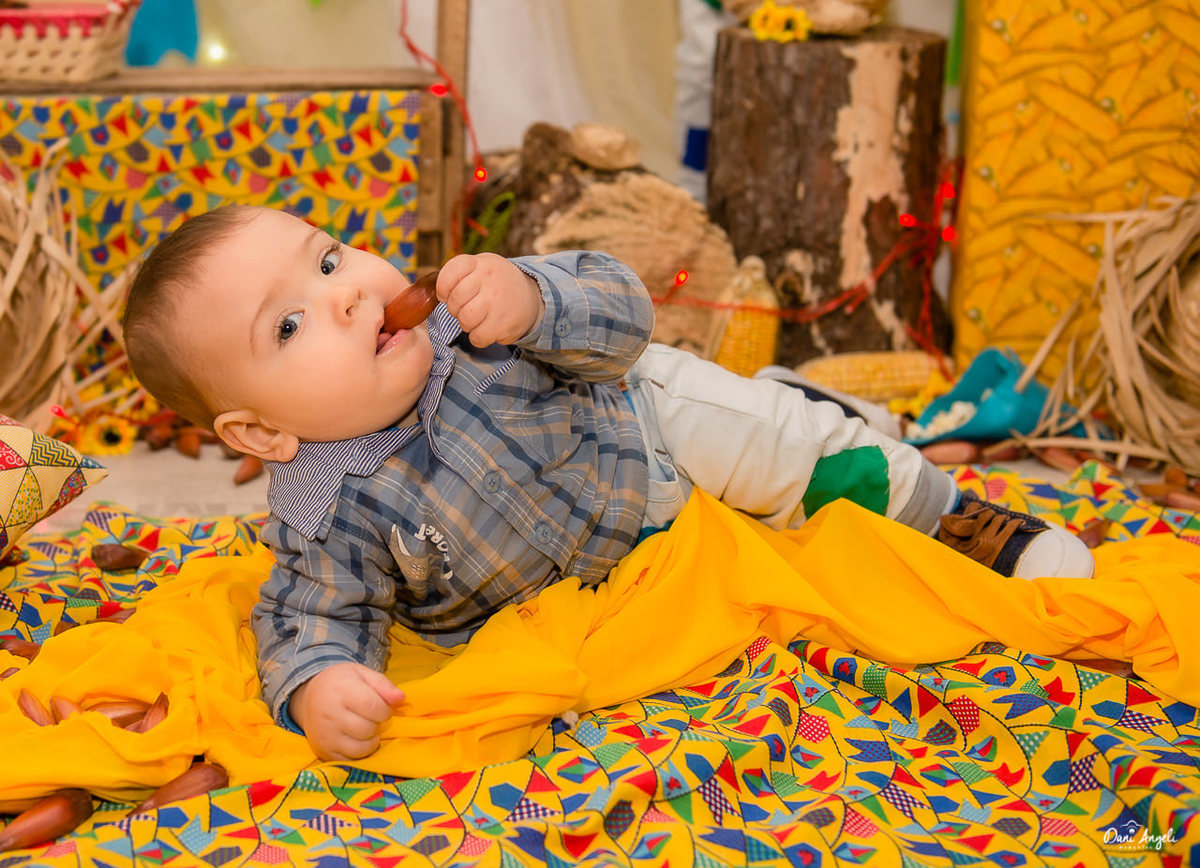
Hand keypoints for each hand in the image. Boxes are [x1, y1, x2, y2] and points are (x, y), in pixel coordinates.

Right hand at [289, 662, 404, 760]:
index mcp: (340, 691)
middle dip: (377, 724)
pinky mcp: (323, 751)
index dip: (385, 709)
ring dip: (370, 740)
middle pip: (368, 729)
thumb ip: (383, 684)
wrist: (310, 696)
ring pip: (361, 748)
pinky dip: (359, 752)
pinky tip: (356, 738)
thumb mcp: (362, 674)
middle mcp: (329, 714)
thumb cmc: (341, 683)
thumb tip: (400, 698)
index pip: (373, 707)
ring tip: (365, 728)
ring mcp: (325, 735)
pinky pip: (350, 760)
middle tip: (371, 716)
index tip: (382, 707)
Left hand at [437, 253, 544, 347]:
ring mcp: (498, 302)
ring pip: (465, 320)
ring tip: (478, 318)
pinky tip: (488, 328)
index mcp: (480, 264)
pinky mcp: (505, 324)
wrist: (532, 296)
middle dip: (455, 309)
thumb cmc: (496, 282)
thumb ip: (459, 274)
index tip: (446, 294)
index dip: (443, 288)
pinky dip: (479, 337)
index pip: (450, 272)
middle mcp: (490, 280)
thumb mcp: (481, 267)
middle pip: (455, 301)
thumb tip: (432, 295)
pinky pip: (478, 337)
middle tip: (466, 308)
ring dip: (467, 324)